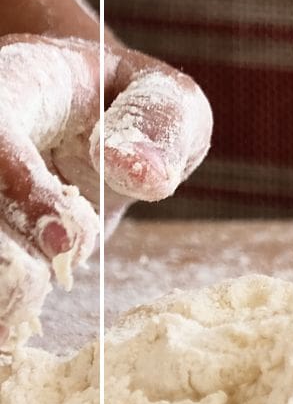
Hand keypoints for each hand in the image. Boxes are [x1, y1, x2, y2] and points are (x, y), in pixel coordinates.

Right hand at [0, 35, 211, 346]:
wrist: (88, 122)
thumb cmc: (130, 105)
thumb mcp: (165, 98)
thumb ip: (161, 124)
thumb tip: (140, 171)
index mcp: (19, 81)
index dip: (23, 191)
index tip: (68, 240)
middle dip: (0, 252)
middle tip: (35, 288)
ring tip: (20, 312)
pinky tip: (9, 323)